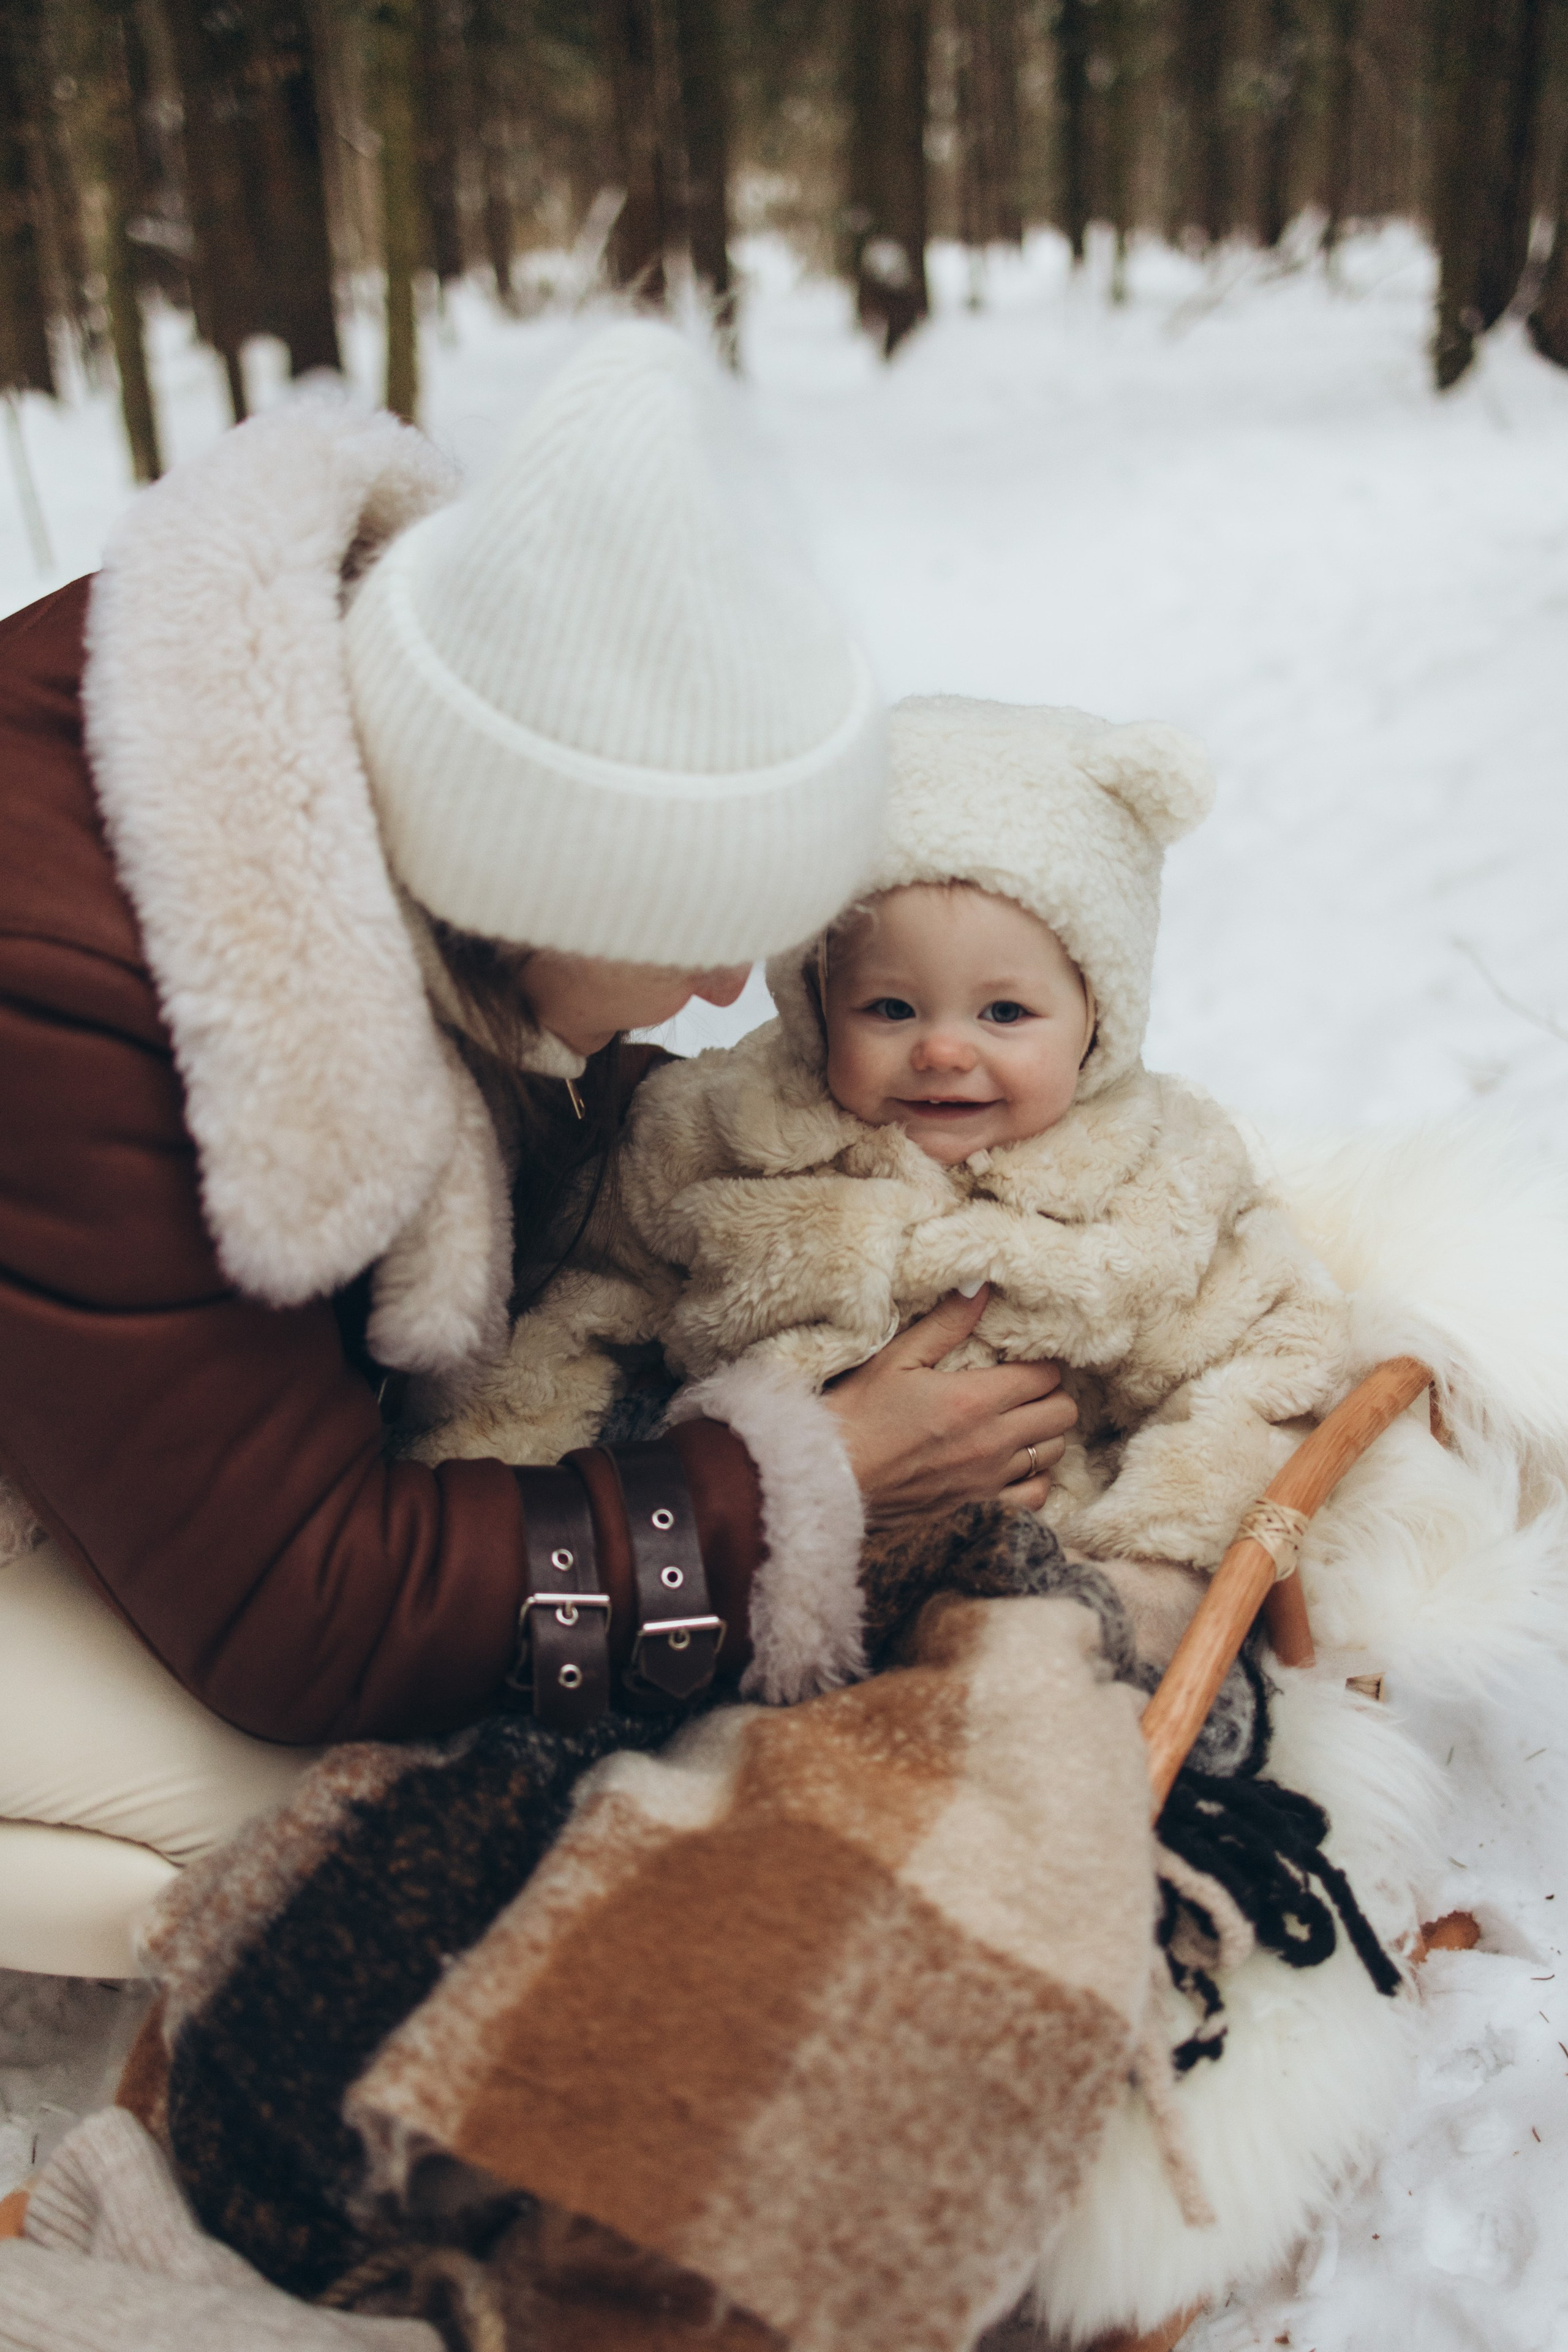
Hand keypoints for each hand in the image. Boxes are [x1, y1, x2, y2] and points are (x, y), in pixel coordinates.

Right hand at [824, 1287, 1076, 1528]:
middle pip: (1062, 1413)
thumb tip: (980, 1287)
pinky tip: (1012, 1463)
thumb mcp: (895, 1358)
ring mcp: (989, 1478)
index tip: (1022, 1360)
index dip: (1041, 1363)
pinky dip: (1033, 1477)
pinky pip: (1035, 1495)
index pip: (1046, 1376)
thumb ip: (945, 1324)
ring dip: (1043, 1433)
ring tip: (1018, 1421)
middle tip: (1025, 1387)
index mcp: (975, 1399)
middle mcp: (992, 1441)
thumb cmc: (856, 1415)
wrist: (830, 1480)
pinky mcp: (979, 1506)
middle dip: (1050, 1394)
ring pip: (1054, 1452)